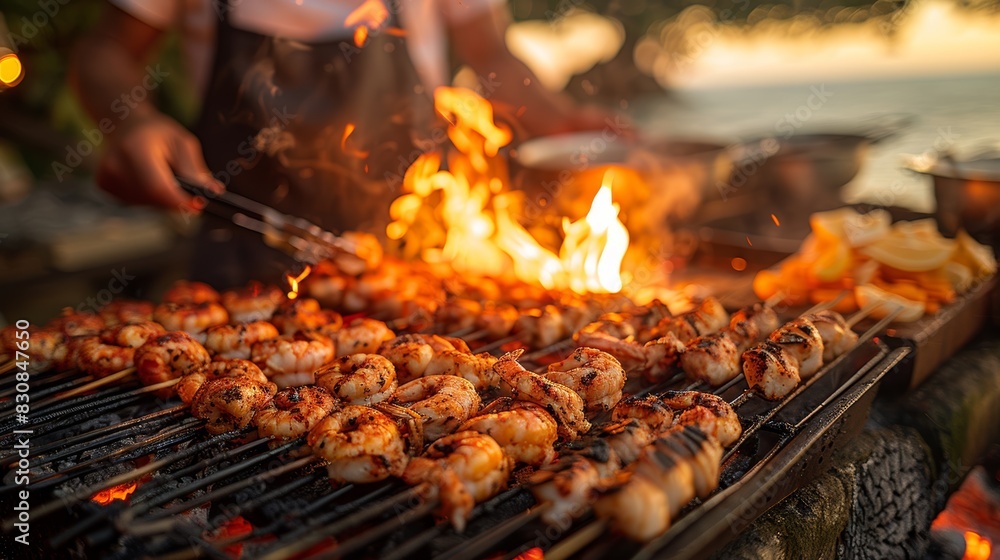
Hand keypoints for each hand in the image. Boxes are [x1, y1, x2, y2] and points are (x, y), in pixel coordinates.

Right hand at [96, 112, 222, 210]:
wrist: (127, 123)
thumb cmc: (159, 133)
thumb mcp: (183, 144)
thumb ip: (195, 170)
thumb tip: (213, 192)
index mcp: (135, 149)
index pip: (157, 187)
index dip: (179, 201)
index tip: (198, 206)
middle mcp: (115, 163)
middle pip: (151, 198)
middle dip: (174, 201)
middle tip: (190, 196)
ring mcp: (106, 175)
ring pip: (143, 202)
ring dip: (162, 199)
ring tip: (166, 180)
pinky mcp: (103, 184)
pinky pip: (134, 201)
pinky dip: (148, 197)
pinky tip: (150, 180)